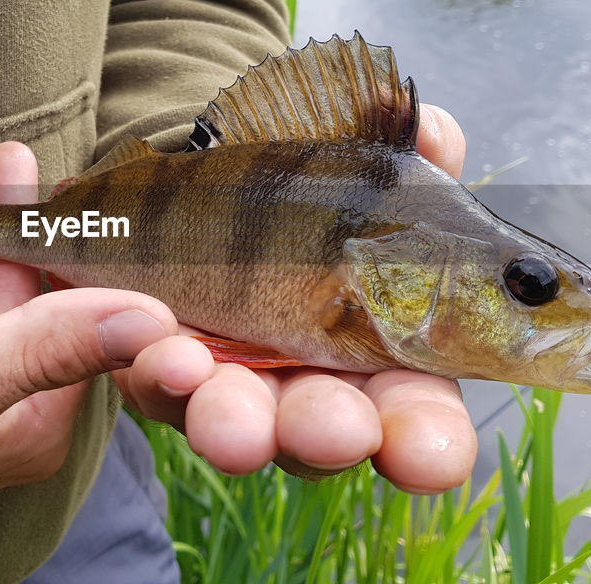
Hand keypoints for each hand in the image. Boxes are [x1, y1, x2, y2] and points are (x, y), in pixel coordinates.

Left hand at [115, 103, 476, 489]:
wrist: (207, 174)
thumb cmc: (315, 184)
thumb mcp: (369, 157)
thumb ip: (416, 146)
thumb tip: (435, 132)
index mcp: (385, 358)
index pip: (417, 419)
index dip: (429, 442)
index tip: (432, 458)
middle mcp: (310, 387)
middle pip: (322, 435)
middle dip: (326, 433)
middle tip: (332, 430)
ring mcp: (231, 385)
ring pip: (233, 419)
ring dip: (234, 417)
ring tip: (225, 410)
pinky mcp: (160, 366)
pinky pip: (155, 377)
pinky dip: (157, 362)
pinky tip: (162, 337)